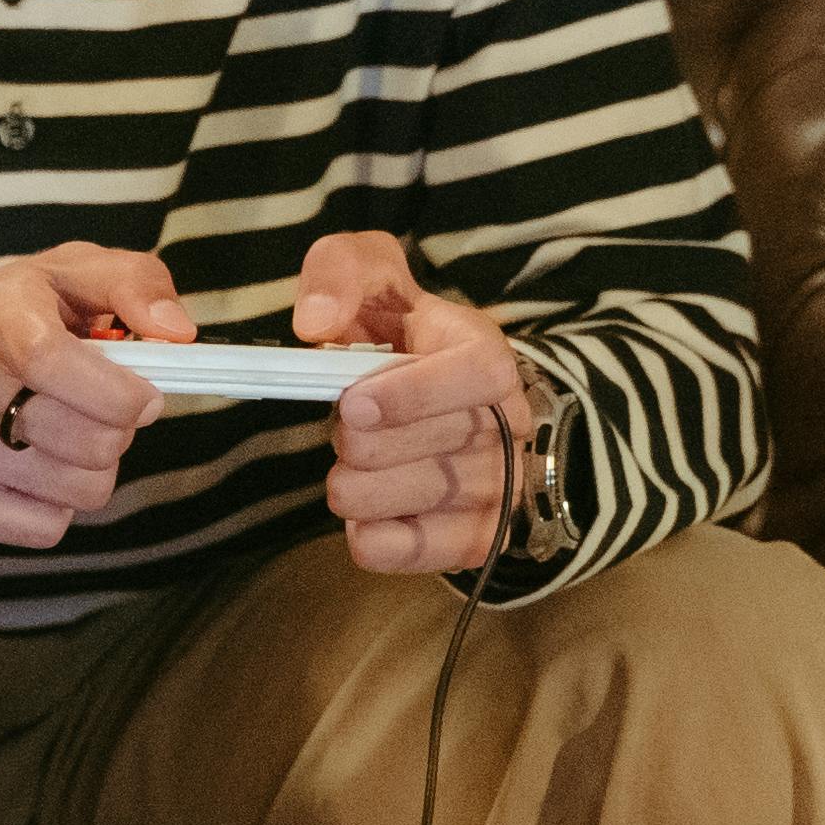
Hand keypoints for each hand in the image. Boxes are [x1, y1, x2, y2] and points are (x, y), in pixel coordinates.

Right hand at [0, 245, 184, 549]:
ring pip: (73, 493)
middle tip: (97, 410)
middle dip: (117, 430)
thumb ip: (135, 283)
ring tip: (62, 436)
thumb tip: (177, 334)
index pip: (52, 361)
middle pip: (85, 442)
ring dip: (90, 470)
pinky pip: (41, 529)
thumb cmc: (5, 314)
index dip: (119, 392)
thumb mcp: (69, 272)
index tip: (146, 396)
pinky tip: (32, 467)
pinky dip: (56, 506)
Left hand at [293, 232, 542, 577]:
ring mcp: (501, 478)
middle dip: (373, 445)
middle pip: (450, 442)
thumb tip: (315, 324)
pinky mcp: (480, 530)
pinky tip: (358, 523)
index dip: (416, 395)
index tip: (352, 405)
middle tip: (341, 434)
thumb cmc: (393, 326)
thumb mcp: (368, 272)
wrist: (422, 382)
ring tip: (343, 477)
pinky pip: (440, 552)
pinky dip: (385, 544)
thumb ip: (340, 273)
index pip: (480, 374)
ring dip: (370, 492)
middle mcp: (509, 418)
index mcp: (484, 350)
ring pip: (441, 498)